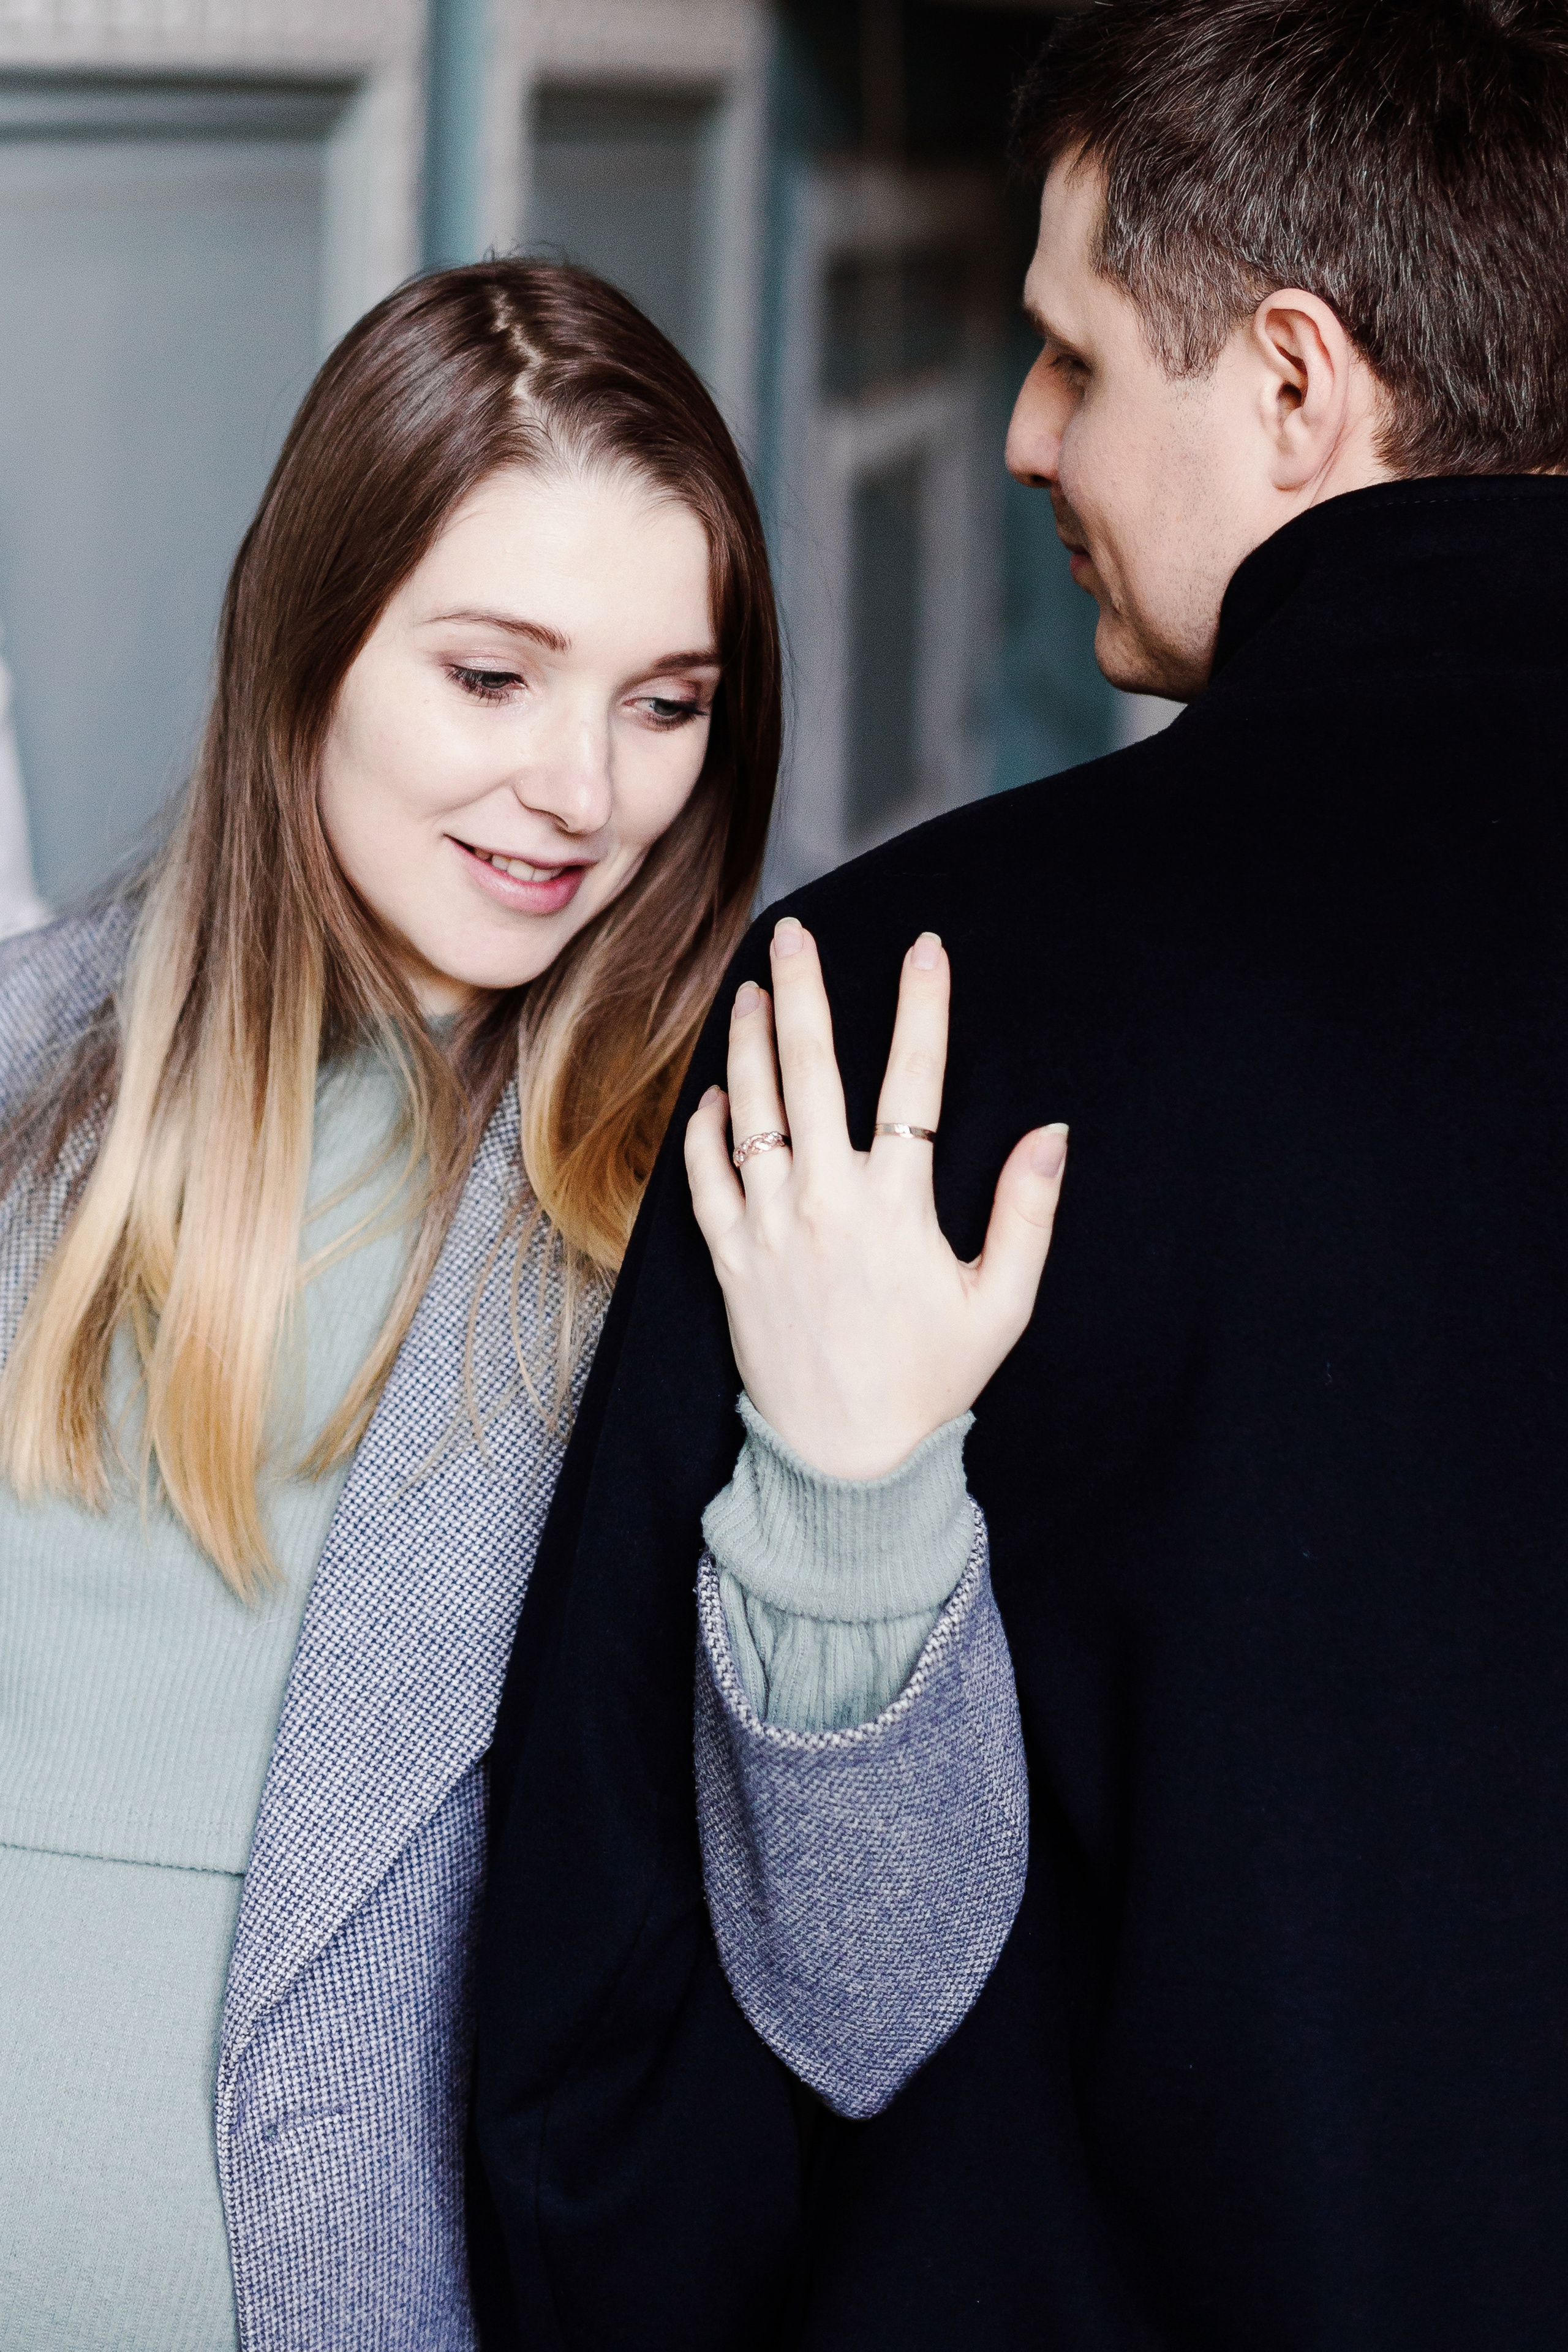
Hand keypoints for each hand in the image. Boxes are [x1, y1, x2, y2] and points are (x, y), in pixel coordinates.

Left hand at [685, 916, 1068, 1479]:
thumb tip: (1051, 1135)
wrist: (844, 1464)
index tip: (925, 948)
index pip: (915, 1083)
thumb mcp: (999, 1306)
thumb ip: (1027, 1216)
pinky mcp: (729, 1259)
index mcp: (897, 1209)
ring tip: (750, 987)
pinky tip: (714, 1092)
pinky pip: (705, 1178)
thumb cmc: (929, 1383)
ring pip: (750, 1110)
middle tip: (796, 933)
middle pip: (812, 1072)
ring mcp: (768, 1228)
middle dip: (804, 991)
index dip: (921, 1009)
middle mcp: (825, 1204)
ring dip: (747, 1042)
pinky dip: (706, 1129)